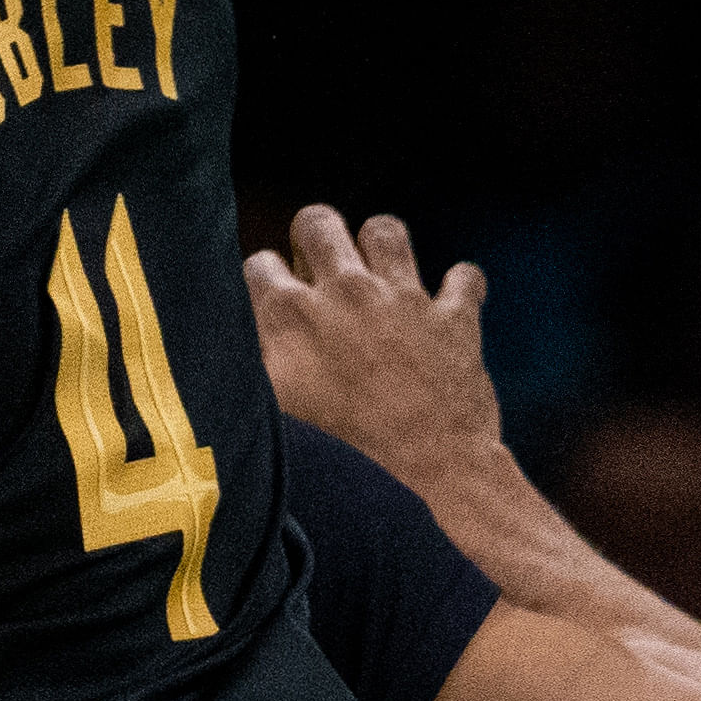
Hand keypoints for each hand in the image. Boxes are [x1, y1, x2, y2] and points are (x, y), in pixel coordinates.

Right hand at [245, 207, 504, 483]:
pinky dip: (460, 287)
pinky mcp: (453, 317)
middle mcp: (344, 293)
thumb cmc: (344, 453)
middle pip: (317, 222)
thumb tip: (236, 342)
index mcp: (291, 317)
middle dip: (314, 237)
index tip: (277, 300)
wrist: (427, 477)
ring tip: (381, 276)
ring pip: (385, 230)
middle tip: (322, 269)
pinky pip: (464, 277)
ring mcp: (402, 299)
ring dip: (381, 249)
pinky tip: (449, 302)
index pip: (259, 263)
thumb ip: (254, 366)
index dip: (266, 280)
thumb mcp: (275, 411)